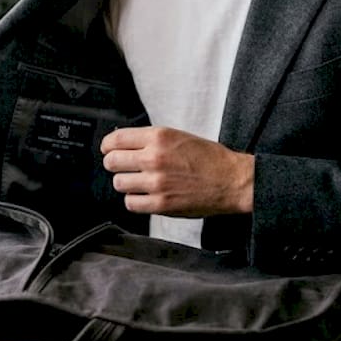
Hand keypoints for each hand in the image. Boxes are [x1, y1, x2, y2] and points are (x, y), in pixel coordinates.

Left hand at [100, 126, 254, 215]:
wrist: (232, 180)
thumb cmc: (208, 158)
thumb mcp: (178, 136)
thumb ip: (150, 140)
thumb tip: (122, 143)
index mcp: (158, 137)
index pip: (115, 140)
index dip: (108, 146)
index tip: (109, 150)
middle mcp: (154, 158)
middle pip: (112, 162)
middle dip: (114, 164)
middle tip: (123, 167)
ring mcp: (156, 182)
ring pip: (119, 183)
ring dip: (126, 183)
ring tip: (139, 182)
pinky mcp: (161, 203)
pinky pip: (131, 203)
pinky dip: (135, 200)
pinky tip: (145, 196)